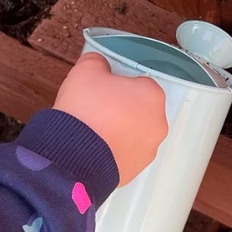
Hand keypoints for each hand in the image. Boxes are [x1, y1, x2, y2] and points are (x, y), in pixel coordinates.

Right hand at [54, 53, 167, 185]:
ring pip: (133, 134)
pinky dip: (112, 151)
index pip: (139, 84)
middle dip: (121, 109)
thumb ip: (96, 61)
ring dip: (118, 131)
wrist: (73, 156)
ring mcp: (148, 150)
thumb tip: (99, 64)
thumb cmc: (86, 109)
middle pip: (139, 110)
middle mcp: (158, 124)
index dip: (118, 85)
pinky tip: (93, 149)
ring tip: (92, 132)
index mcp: (153, 95)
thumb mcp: (85, 71)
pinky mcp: (135, 171)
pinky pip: (124, 154)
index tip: (101, 90)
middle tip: (96, 110)